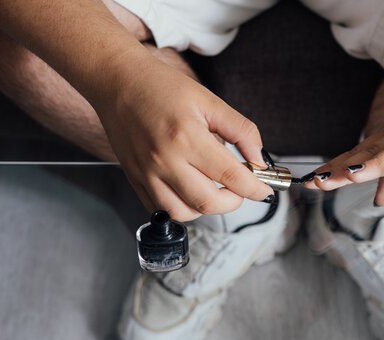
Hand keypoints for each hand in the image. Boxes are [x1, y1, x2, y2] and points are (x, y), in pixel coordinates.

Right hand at [96, 57, 273, 220]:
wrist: (119, 82)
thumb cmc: (162, 88)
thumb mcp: (210, 101)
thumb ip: (240, 131)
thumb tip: (259, 159)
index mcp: (187, 138)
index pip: (230, 176)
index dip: (254, 188)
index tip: (263, 189)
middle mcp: (165, 160)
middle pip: (208, 202)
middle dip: (233, 202)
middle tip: (240, 189)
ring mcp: (146, 173)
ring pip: (183, 213)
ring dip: (206, 208)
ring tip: (215, 190)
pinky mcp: (134, 178)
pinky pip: (160, 209)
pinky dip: (181, 207)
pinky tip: (191, 190)